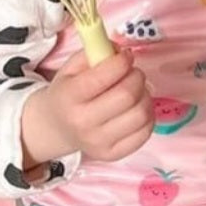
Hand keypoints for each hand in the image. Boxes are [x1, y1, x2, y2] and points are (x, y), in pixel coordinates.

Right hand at [21, 48, 153, 167]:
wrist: (57, 128)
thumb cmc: (68, 93)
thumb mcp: (71, 69)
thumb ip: (94, 53)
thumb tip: (121, 50)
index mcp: (69, 97)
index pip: (103, 77)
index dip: (122, 62)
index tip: (126, 56)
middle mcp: (82, 123)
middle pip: (127, 95)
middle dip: (137, 77)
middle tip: (133, 74)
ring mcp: (98, 142)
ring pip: (141, 114)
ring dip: (145, 96)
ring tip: (136, 91)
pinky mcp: (113, 154)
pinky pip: (146, 132)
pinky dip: (148, 115)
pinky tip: (137, 108)